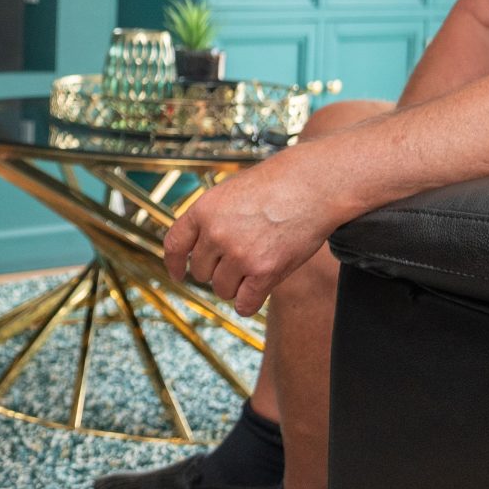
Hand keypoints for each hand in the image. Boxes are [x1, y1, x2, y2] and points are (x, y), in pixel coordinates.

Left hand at [163, 157, 339, 315]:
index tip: (178, 273)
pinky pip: (245, 303)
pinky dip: (248, 303)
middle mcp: (216, 234)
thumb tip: (199, 247)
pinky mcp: (264, 271)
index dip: (174, 264)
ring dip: (235, 286)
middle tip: (239, 259)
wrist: (313, 184)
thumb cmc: (277, 185)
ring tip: (254, 267)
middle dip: (216, 270)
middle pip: (200, 272)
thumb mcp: (232, 191)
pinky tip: (255, 294)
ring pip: (222, 289)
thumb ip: (212, 218)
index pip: (174, 245)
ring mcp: (239, 254)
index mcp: (204, 210)